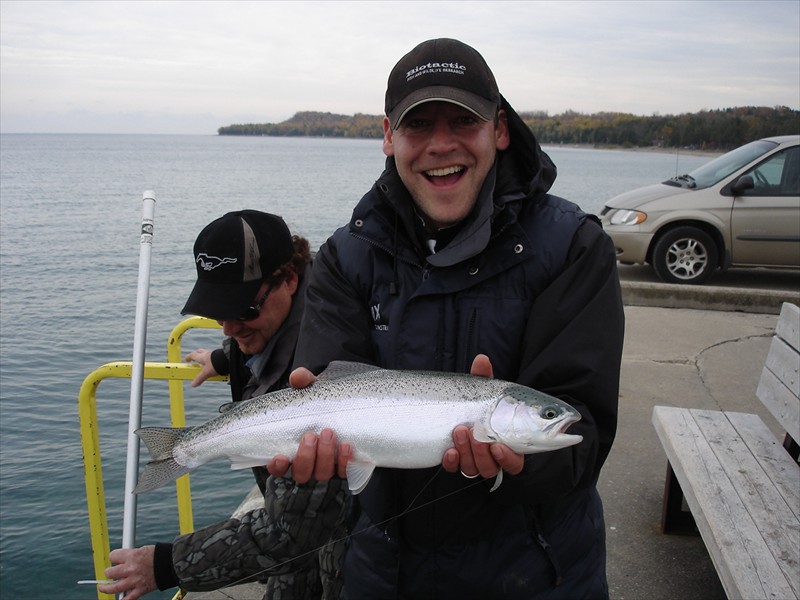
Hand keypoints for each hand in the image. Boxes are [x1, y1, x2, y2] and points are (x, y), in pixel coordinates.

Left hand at [99, 545, 156, 598]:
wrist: (171, 564)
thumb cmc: (159, 555)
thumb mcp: (143, 550)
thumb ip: (132, 555)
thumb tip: (122, 559)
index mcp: (132, 556)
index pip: (113, 556)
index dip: (113, 557)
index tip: (114, 559)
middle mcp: (131, 568)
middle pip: (110, 572)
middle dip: (109, 572)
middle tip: (110, 573)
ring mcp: (134, 581)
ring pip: (114, 588)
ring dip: (106, 588)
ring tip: (103, 588)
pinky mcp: (140, 590)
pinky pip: (128, 599)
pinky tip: (119, 598)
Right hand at [184, 348, 217, 386]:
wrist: (229, 360)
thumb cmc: (217, 364)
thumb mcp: (207, 373)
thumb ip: (200, 378)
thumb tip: (193, 384)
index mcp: (202, 356)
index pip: (192, 355)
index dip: (188, 358)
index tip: (186, 360)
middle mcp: (207, 354)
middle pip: (199, 352)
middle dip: (196, 356)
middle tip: (195, 361)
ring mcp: (214, 354)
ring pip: (207, 354)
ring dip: (205, 359)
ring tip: (206, 367)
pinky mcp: (220, 356)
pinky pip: (214, 358)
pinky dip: (212, 361)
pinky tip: (215, 367)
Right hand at [266, 367, 352, 481]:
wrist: (349, 405)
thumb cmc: (322, 401)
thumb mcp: (312, 390)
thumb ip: (303, 381)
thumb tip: (297, 378)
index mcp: (291, 450)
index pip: (278, 469)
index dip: (277, 467)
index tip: (280, 457)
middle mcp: (308, 464)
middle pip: (302, 474)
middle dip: (306, 457)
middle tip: (311, 436)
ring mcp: (326, 468)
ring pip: (322, 474)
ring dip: (325, 456)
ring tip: (329, 433)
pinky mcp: (345, 467)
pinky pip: (345, 471)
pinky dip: (345, 461)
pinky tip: (347, 446)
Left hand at [442, 354, 524, 477]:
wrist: (455, 408)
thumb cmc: (478, 402)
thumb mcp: (482, 389)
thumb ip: (483, 377)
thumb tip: (481, 359)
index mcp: (507, 445)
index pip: (514, 463)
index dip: (507, 459)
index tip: (497, 445)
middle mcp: (491, 458)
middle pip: (491, 468)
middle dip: (481, 452)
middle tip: (473, 432)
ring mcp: (473, 461)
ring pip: (473, 469)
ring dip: (467, 453)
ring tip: (460, 431)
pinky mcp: (456, 462)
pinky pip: (453, 469)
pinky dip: (452, 462)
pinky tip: (448, 451)